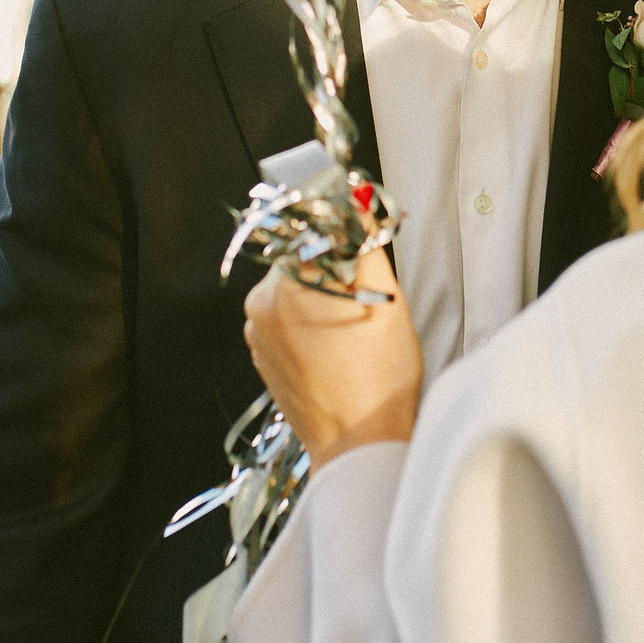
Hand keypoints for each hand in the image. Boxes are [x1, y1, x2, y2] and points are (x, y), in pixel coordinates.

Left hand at [244, 246, 421, 462]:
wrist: (359, 445)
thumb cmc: (378, 380)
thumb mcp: (386, 299)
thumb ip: (365, 240)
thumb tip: (353, 196)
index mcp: (287, 284)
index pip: (313, 227)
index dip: (345, 231)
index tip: (364, 247)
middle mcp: (261, 304)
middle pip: (303, 256)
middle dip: (335, 265)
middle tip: (367, 296)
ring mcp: (257, 333)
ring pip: (295, 287)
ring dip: (323, 293)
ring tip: (354, 328)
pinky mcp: (262, 354)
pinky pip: (287, 318)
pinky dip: (311, 320)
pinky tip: (338, 346)